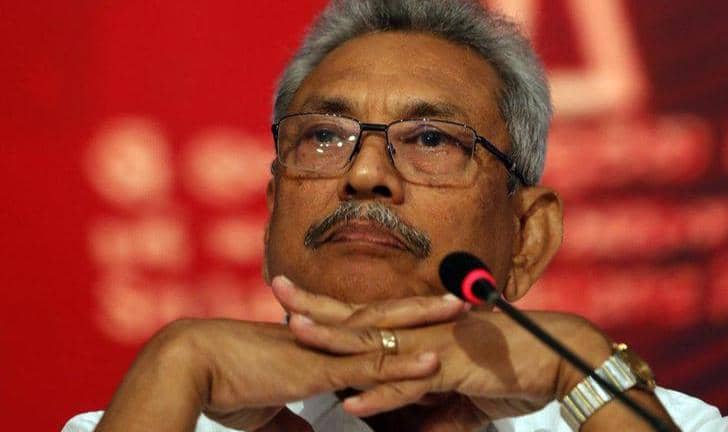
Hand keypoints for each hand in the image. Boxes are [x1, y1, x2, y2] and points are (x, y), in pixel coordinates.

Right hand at [95, 311, 452, 431]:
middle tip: (460, 294)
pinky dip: (403, 367)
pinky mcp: (317, 371)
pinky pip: (369, 369)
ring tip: (462, 310)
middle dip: (423, 306)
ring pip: (386, 333)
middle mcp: (327, 339)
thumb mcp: (266, 408)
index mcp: (316, 342)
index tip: (426, 311)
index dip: (397, 318)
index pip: (366, 325)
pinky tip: (432, 362)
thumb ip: (292, 420)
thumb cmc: (221, 383)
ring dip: (426, 323)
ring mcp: (325, 352)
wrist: (190, 366)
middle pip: (385, 316)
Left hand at [273, 275, 611, 427]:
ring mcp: (437, 348)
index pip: (366, 313)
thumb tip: (399, 404)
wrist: (560, 359)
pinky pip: (413, 385)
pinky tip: (354, 402)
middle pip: (361, 316)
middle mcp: (424, 330)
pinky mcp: (456, 371)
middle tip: (276, 288)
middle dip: (316, 304)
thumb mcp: (459, 384)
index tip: (292, 297)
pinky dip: (384, 395)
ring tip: (298, 335)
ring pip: (378, 343)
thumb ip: (426, 393)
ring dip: (337, 341)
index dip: (328, 305)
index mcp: (422, 328)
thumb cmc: (512, 365)